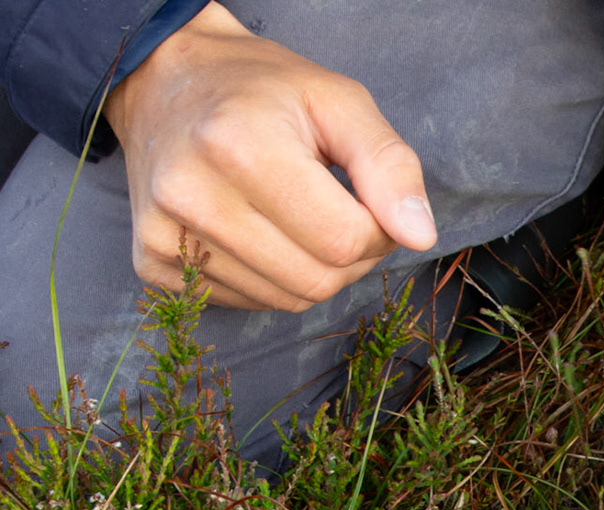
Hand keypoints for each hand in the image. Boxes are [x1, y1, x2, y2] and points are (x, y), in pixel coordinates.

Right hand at [102, 1, 436, 310]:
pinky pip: (248, 303)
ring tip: (296, 215)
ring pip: (288, 300)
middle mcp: (191, 193)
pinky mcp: (151, 262)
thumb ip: (390, 165)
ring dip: (314, 271)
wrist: (165, 81)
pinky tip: (257, 230)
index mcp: (239, 145)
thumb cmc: (264, 91)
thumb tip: (420, 236)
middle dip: (350, 256)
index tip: (366, 200)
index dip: (377, 231)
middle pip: (318, 280)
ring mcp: (163, 232)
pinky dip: (272, 279)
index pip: (345, 240)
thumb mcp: (340, 102)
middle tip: (336, 210)